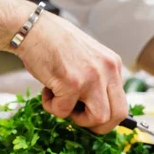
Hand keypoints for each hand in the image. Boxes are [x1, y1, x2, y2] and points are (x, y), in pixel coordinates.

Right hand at [14, 12, 127, 133]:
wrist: (31, 28)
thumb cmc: (52, 43)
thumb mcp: (85, 58)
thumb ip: (94, 78)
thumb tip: (92, 107)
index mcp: (112, 64)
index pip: (122, 102)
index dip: (105, 115)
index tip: (88, 114)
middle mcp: (108, 70)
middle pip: (118, 114)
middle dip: (97, 125)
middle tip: (77, 118)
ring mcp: (92, 77)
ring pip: (98, 118)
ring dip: (76, 118)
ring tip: (60, 102)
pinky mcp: (72, 83)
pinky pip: (64, 111)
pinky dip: (51, 107)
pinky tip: (46, 89)